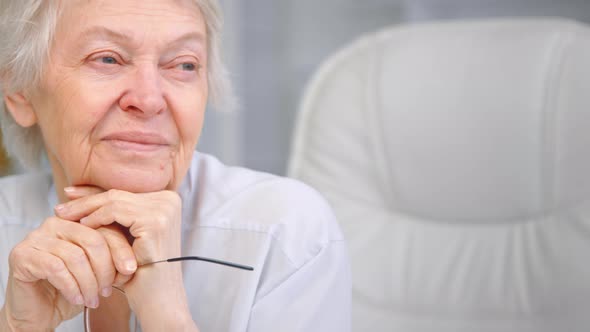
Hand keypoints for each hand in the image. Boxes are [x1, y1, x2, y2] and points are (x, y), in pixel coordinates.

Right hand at [1, 186, 135, 330]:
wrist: (39, 312)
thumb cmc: (71, 288)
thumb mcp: (97, 269)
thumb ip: (112, 255)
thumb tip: (137, 256)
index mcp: (75, 220)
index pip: (106, 227)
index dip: (121, 250)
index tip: (130, 270)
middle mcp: (54, 223)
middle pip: (92, 240)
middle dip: (105, 268)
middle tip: (108, 290)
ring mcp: (36, 237)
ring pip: (75, 256)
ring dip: (88, 282)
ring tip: (94, 299)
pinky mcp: (22, 255)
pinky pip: (56, 269)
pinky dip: (72, 287)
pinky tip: (78, 298)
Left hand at [54, 188, 197, 330]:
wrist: (159, 298)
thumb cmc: (142, 271)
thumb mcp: (127, 235)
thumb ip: (113, 215)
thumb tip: (77, 194)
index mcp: (168, 200)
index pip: (124, 191)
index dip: (95, 192)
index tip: (70, 195)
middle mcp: (170, 200)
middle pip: (119, 193)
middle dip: (86, 200)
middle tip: (60, 207)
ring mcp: (165, 209)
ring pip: (114, 200)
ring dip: (85, 208)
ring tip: (63, 216)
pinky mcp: (155, 221)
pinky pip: (116, 212)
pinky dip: (96, 218)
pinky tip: (82, 226)